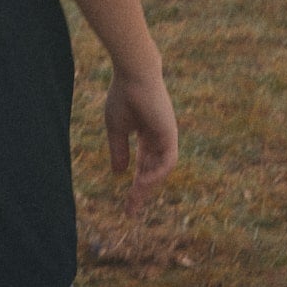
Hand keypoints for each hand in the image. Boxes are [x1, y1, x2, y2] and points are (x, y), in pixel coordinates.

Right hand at [104, 66, 177, 213]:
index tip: (127, 204)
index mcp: (146, 135)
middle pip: (152, 171)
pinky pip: (167, 161)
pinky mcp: (170, 134)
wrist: (133, 75)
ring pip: (161, 169)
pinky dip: (157, 173)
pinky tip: (143, 181)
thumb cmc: (123, 96)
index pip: (143, 165)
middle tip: (131, 211)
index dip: (134, 184)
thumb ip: (119, 150)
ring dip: (148, 185)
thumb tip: (119, 173)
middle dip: (142, 191)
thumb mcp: (116, 128)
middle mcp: (159, 138)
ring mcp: (166, 137)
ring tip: (135, 198)